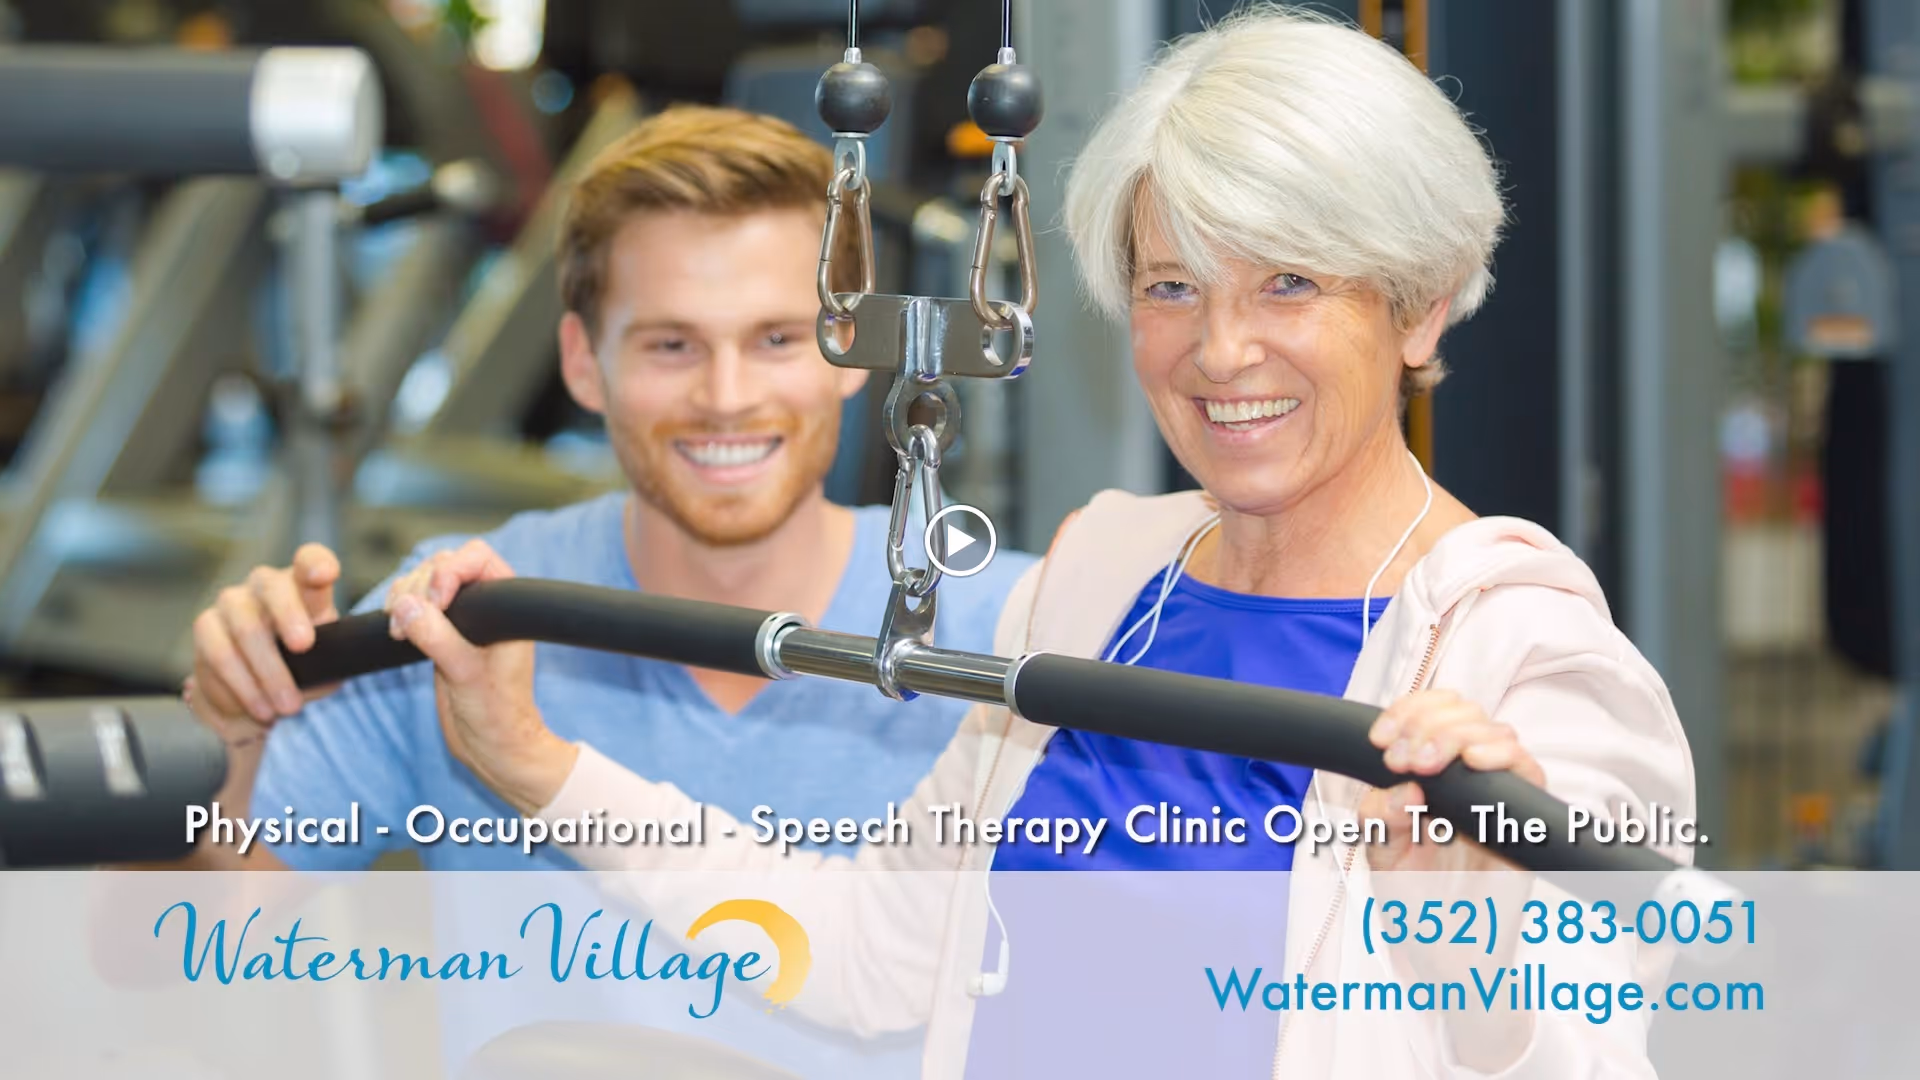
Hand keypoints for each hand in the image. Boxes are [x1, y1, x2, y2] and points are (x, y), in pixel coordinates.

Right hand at [187, 543, 342, 744]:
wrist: (264, 692)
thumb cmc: (307, 666)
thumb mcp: (329, 662)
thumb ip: (332, 657)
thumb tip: (330, 667)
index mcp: (305, 586)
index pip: (311, 561)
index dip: (316, 563)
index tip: (324, 574)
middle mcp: (266, 585)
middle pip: (274, 588)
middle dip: (290, 618)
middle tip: (305, 648)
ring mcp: (232, 602)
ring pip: (245, 626)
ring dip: (268, 672)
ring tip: (287, 706)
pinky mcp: (206, 627)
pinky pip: (218, 654)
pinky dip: (243, 687)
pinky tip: (260, 709)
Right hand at [385, 540, 577, 813]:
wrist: (492, 745)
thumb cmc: (497, 712)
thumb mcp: (466, 673)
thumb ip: (438, 637)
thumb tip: (405, 606)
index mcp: (507, 603)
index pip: (477, 557)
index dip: (450, 570)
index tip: (436, 601)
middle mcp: (486, 604)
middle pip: (443, 564)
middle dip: (418, 585)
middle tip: (407, 623)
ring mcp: (461, 617)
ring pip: (424, 582)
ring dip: (404, 597)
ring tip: (399, 631)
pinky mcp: (440, 633)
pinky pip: (414, 604)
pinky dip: (399, 609)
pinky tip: (396, 630)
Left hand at [1360, 688, 1544, 1070]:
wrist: (1443, 950)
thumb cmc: (1412, 898)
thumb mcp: (1379, 852)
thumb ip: (1380, 815)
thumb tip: (1406, 788)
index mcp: (1427, 773)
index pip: (1428, 712)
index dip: (1407, 712)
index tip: (1381, 741)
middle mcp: (1465, 776)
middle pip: (1463, 711)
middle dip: (1427, 723)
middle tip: (1404, 760)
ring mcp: (1497, 795)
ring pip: (1495, 732)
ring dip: (1456, 736)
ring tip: (1427, 765)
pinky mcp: (1524, 818)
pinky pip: (1529, 771)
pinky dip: (1503, 756)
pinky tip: (1474, 763)